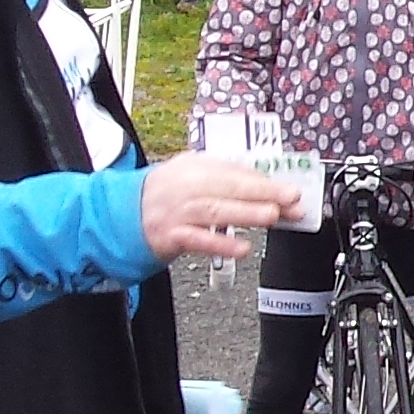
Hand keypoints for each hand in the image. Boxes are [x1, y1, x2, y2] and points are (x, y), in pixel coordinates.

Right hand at [140, 154, 299, 263]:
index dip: (265, 179)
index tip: (292, 188)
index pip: (234, 170)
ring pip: (215, 210)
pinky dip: (221, 243)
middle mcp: (184, 186)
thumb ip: (227, 178)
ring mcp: (176, 211)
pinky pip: (198, 240)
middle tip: (292, 199)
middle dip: (263, 192)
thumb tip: (271, 186)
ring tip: (273, 216)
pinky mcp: (169, 236)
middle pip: (227, 187)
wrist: (121, 216)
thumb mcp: (192, 175)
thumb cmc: (166, 195)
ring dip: (246, 213)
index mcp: (194, 166)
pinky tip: (243, 247)